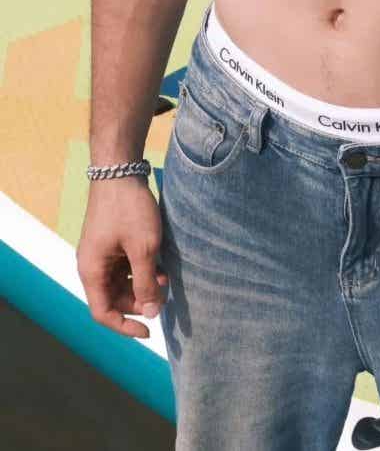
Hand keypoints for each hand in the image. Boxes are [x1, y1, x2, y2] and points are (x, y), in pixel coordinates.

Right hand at [77, 177, 168, 338]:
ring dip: (143, 286)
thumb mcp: (144, 249)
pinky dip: (142, 270)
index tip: (149, 331)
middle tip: (164, 297)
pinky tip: (161, 266)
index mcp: (91, 271)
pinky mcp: (112, 241)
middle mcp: (92, 265)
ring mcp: (102, 253)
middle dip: (139, 302)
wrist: (120, 170)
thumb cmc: (129, 209)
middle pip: (114, 298)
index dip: (125, 326)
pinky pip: (125, 266)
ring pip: (122, 282)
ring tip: (166, 279)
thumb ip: (147, 283)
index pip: (103, 313)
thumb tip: (152, 313)